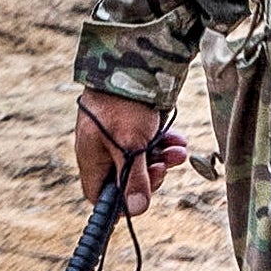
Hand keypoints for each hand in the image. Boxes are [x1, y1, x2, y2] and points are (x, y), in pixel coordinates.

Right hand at [72, 90, 181, 209]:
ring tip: (179, 151)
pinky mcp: (131, 124)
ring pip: (141, 160)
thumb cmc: (122, 103)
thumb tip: (135, 209)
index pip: (100, 196)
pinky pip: (148, 142)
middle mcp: (101, 150)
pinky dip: (163, 143)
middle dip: (150, 175)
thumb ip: (134, 179)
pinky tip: (177, 139)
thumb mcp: (131, 145)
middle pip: (125, 180)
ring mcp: (116, 136)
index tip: (141, 198)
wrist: (130, 60)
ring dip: (162, 158)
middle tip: (164, 168)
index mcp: (92, 159)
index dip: (120, 203)